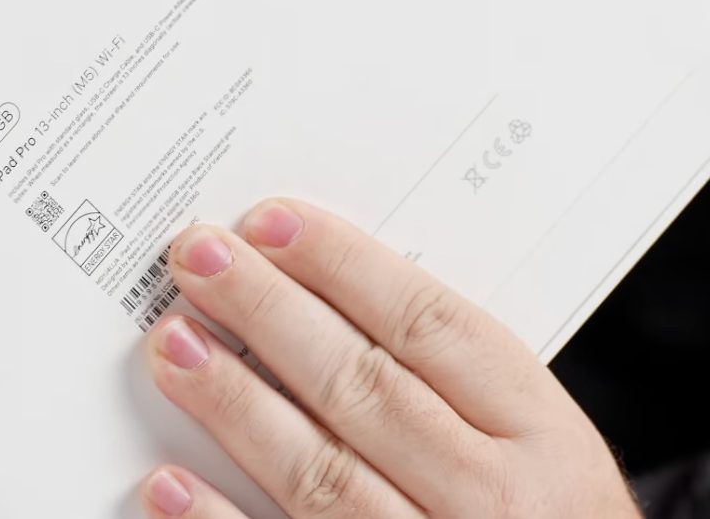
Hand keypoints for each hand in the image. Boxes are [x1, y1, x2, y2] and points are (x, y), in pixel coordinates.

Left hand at [140, 199, 639, 517]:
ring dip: (235, 403)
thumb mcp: (534, 434)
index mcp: (538, 432)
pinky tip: (170, 479)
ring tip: (175, 345)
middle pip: (362, 385)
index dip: (342, 265)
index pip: (429, 325)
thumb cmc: (543, 510)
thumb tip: (323, 285)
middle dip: (268, 312)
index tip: (271, 222)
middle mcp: (491, 497)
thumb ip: (450, 371)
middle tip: (200, 258)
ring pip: (319, 471)